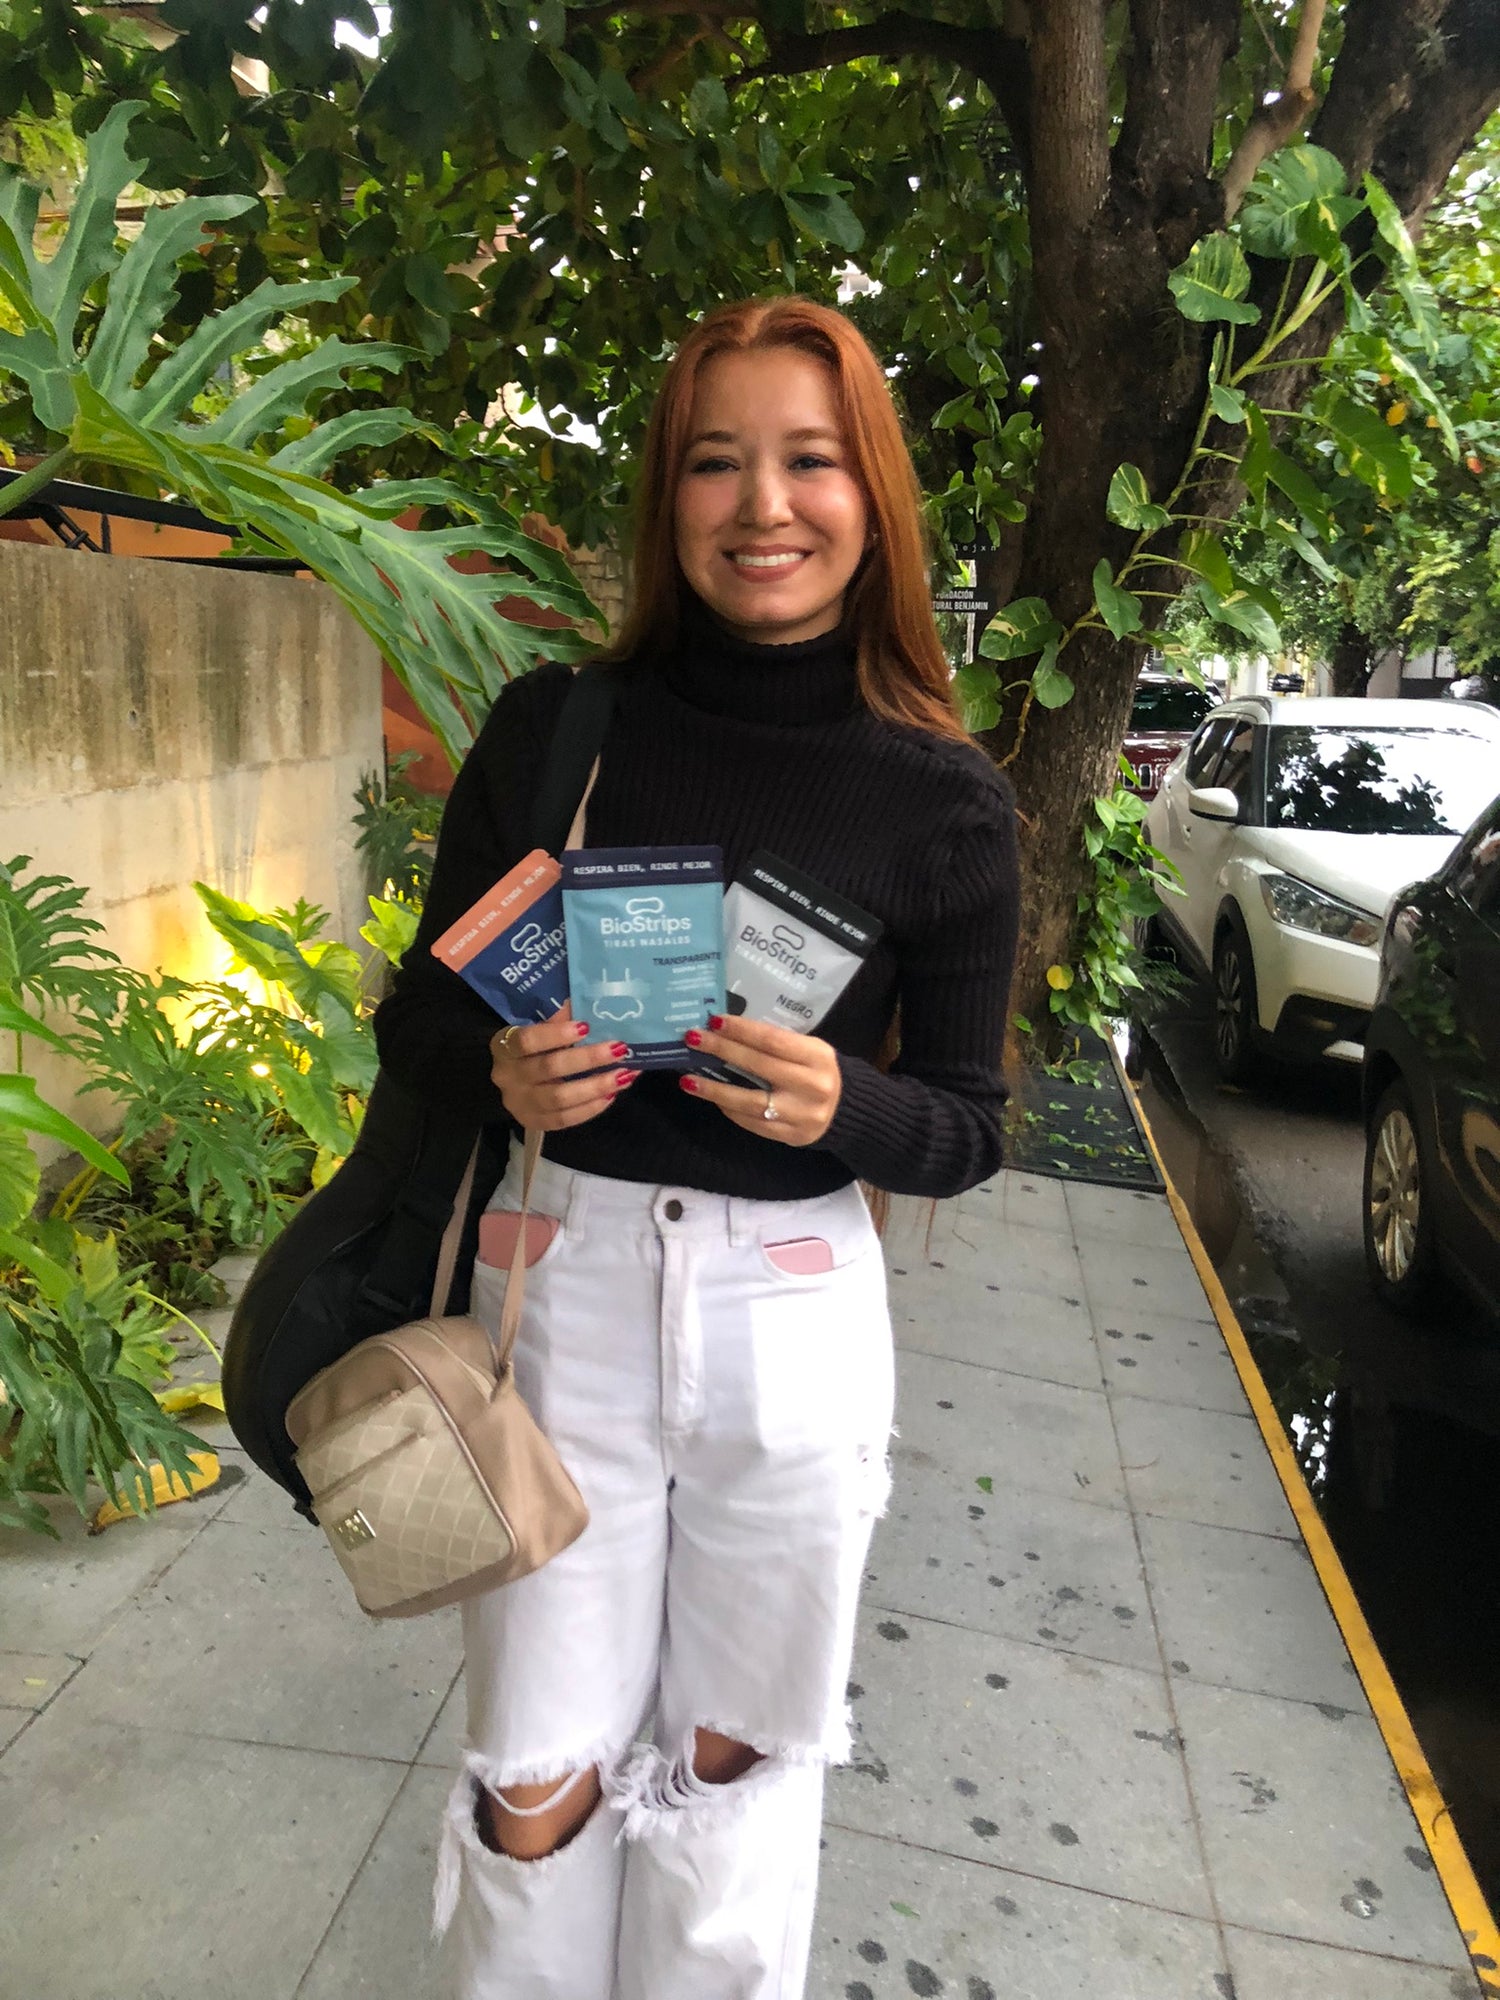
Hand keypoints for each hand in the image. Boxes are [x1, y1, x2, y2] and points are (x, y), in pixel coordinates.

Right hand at [489, 1005, 637, 1131]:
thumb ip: (559, 1018)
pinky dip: (591, 1108)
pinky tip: (612, 1094)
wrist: (513, 1081)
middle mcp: (508, 1077)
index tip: (586, 1026)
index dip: (556, 1034)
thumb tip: (591, 1004)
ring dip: (596, 1086)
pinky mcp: (534, 1122)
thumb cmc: (531, 1048)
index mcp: (504, 1046)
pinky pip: (565, 1119)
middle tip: (619, 1049)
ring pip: (560, 1099)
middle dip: (588, 1059)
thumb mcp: (537, 1028)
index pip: (528, 1040)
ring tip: (625, 1075)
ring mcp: (520, 1104)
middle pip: (549, 1068)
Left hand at [678, 1014, 841, 1146]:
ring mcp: (801, 1115)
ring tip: (688, 1080)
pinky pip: (753, 1122)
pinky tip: (714, 1099)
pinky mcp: (791, 1136)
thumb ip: (778, 1044)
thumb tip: (729, 1032)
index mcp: (817, 1057)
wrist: (848, 1111)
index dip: (741, 1030)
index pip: (772, 1040)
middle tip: (692, 1040)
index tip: (714, 1021)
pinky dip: (731, 1110)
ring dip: (714, 1089)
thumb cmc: (820, 1072)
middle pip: (758, 1066)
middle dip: (721, 1051)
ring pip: (749, 1101)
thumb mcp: (810, 1051)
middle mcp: (811, 1086)